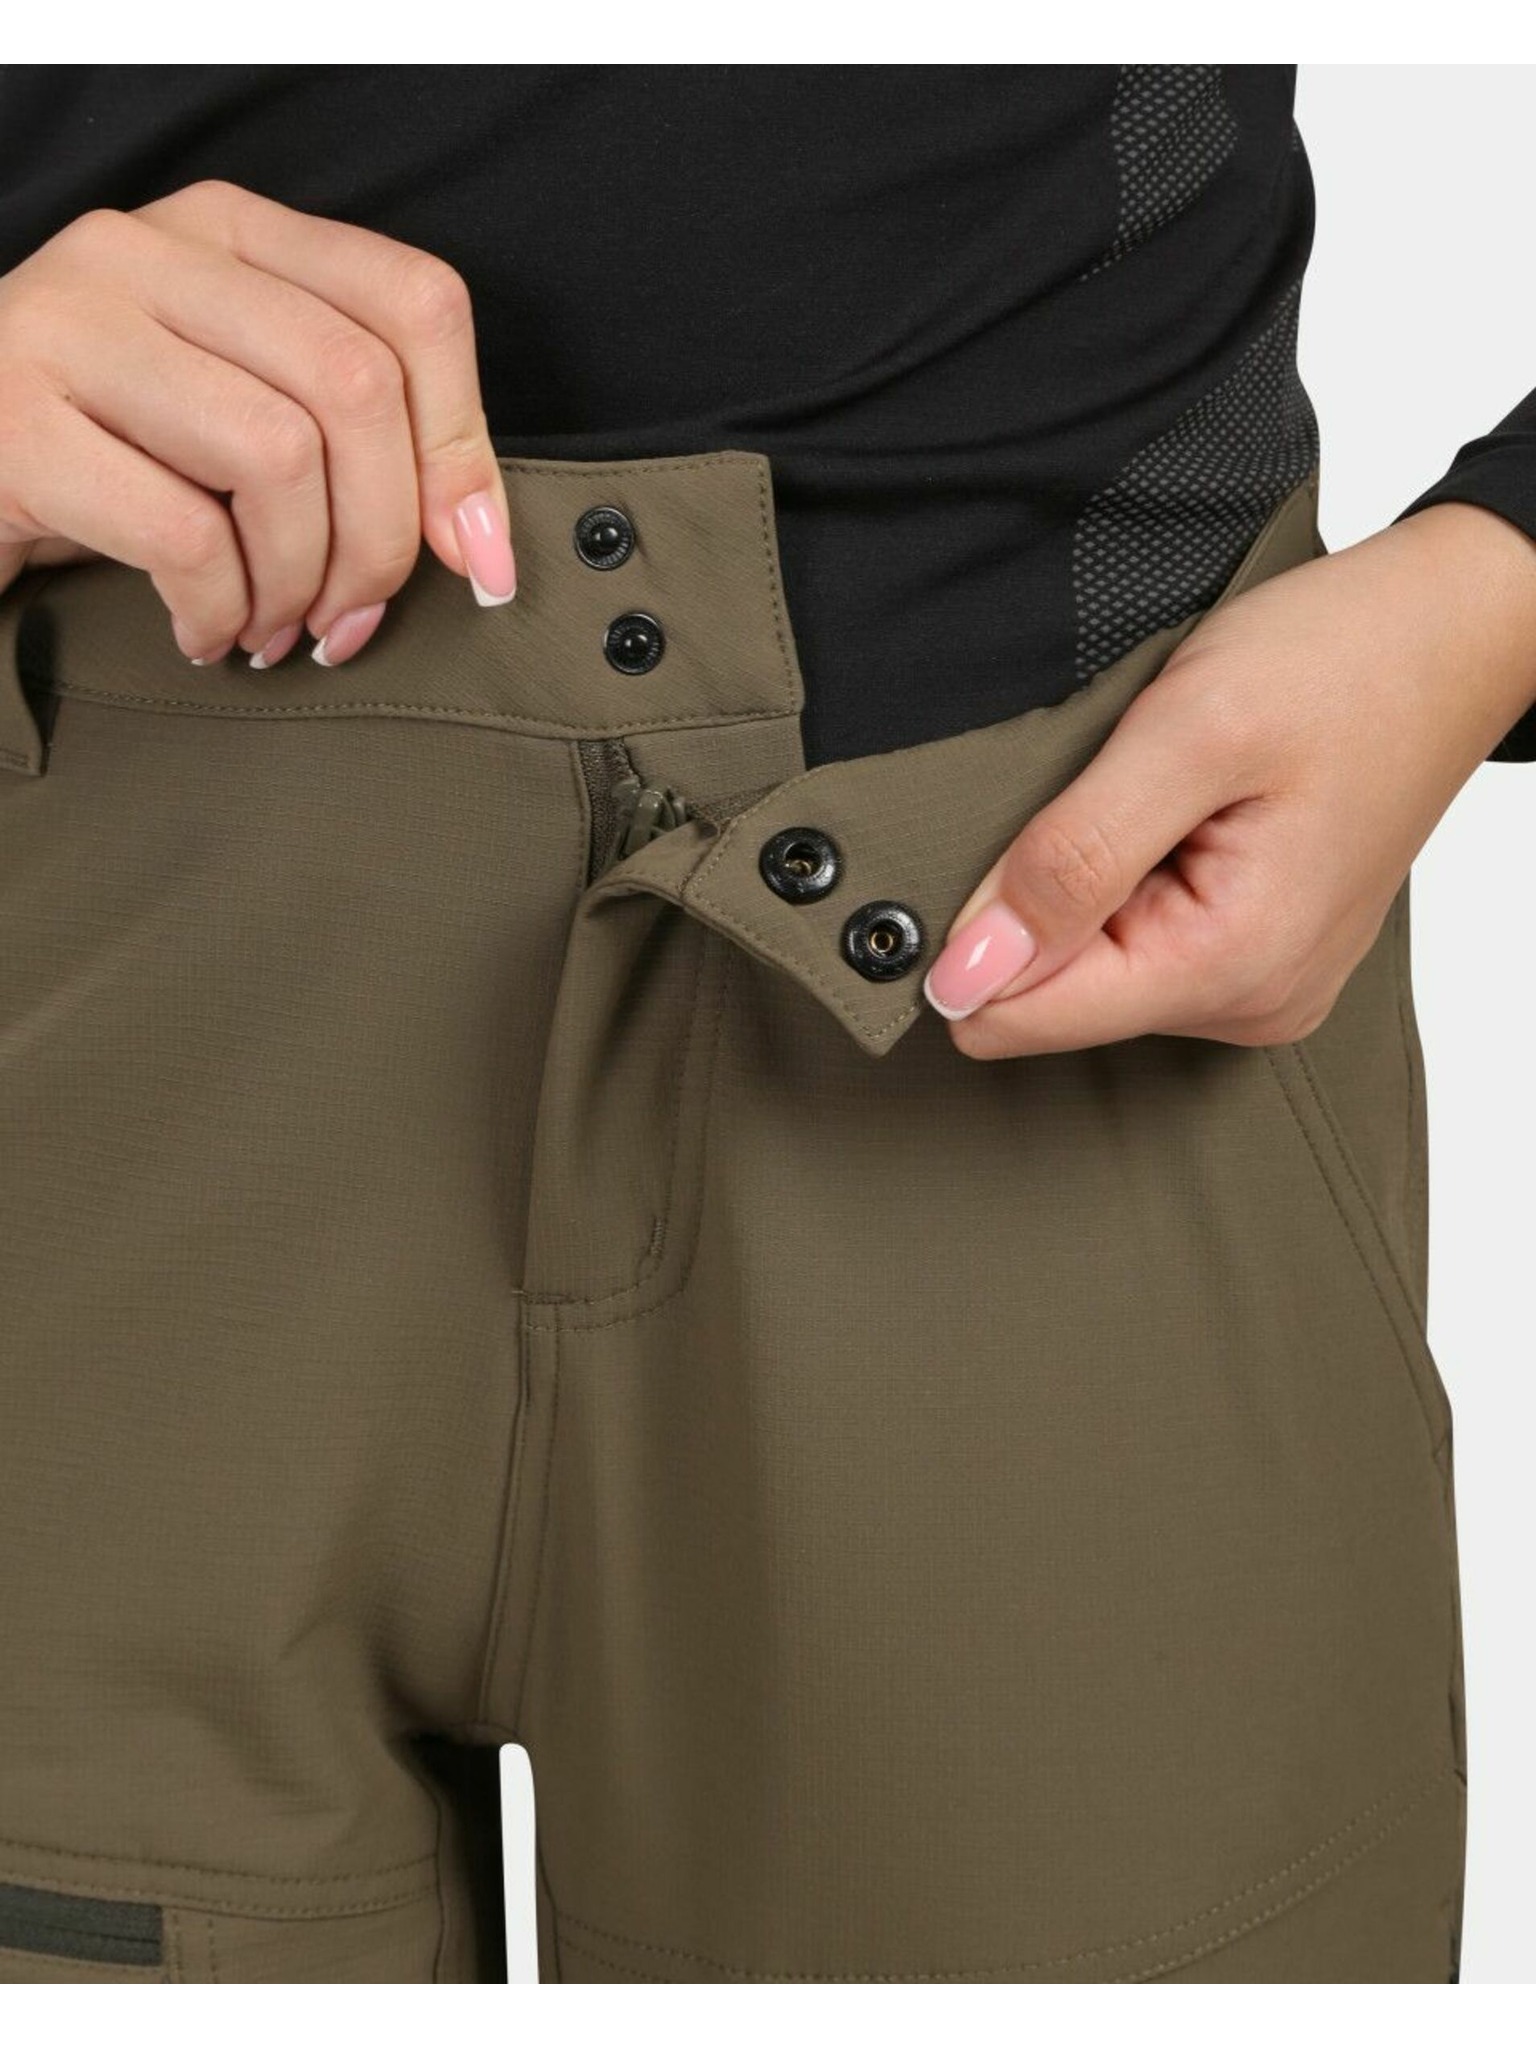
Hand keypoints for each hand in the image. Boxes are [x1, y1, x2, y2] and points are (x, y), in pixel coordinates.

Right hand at [0, 180, 513, 666]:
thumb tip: (478, 538)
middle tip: (352, 618)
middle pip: (355, 385)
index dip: (465, 446)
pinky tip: (203, 632)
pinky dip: (216, 610)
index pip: (413, 301)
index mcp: (230, 234)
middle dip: (382, 539)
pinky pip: (183, 533)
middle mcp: (151, 251)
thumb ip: (351, 435)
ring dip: (298, 580)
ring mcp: (74, 324)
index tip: (473, 558)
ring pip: (278, 455)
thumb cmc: (111, 455)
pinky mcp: (16, 421)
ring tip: (272, 628)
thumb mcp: (235, 411)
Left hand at [924, 502, 1535, 1057]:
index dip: (969, 940)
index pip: (1019, 1020)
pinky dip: (1131, 873)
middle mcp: (1248, 1001)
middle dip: (1041, 896)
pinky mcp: (1261, 951)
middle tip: (1103, 789)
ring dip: (1089, 877)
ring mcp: (1261, 981)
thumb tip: (965, 970)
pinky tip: (1179, 809)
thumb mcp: (1185, 735)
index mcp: (1228, 967)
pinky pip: (1143, 939)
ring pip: (1092, 965)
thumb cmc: (1343, 660)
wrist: (1455, 626)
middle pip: (1051, 994)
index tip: (989, 842)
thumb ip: (1069, 860)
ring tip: (1157, 789)